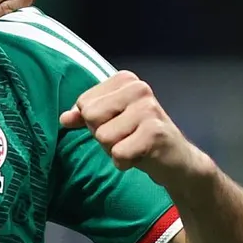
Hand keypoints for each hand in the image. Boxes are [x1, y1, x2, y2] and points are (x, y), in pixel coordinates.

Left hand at [59, 70, 214, 186]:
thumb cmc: (139, 138)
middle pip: (90, 117)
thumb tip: (64, 118)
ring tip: (134, 146)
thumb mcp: (110, 122)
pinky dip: (125, 162)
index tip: (119, 125)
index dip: (96, 122)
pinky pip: (118, 153)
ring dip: (115, 150)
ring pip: (103, 136)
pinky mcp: (154, 133)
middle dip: (103, 135)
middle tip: (127, 138)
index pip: (84, 103)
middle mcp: (139, 88)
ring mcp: (149, 109)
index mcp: (126, 80)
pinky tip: (141, 157)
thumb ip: (85, 116)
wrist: (177, 161)